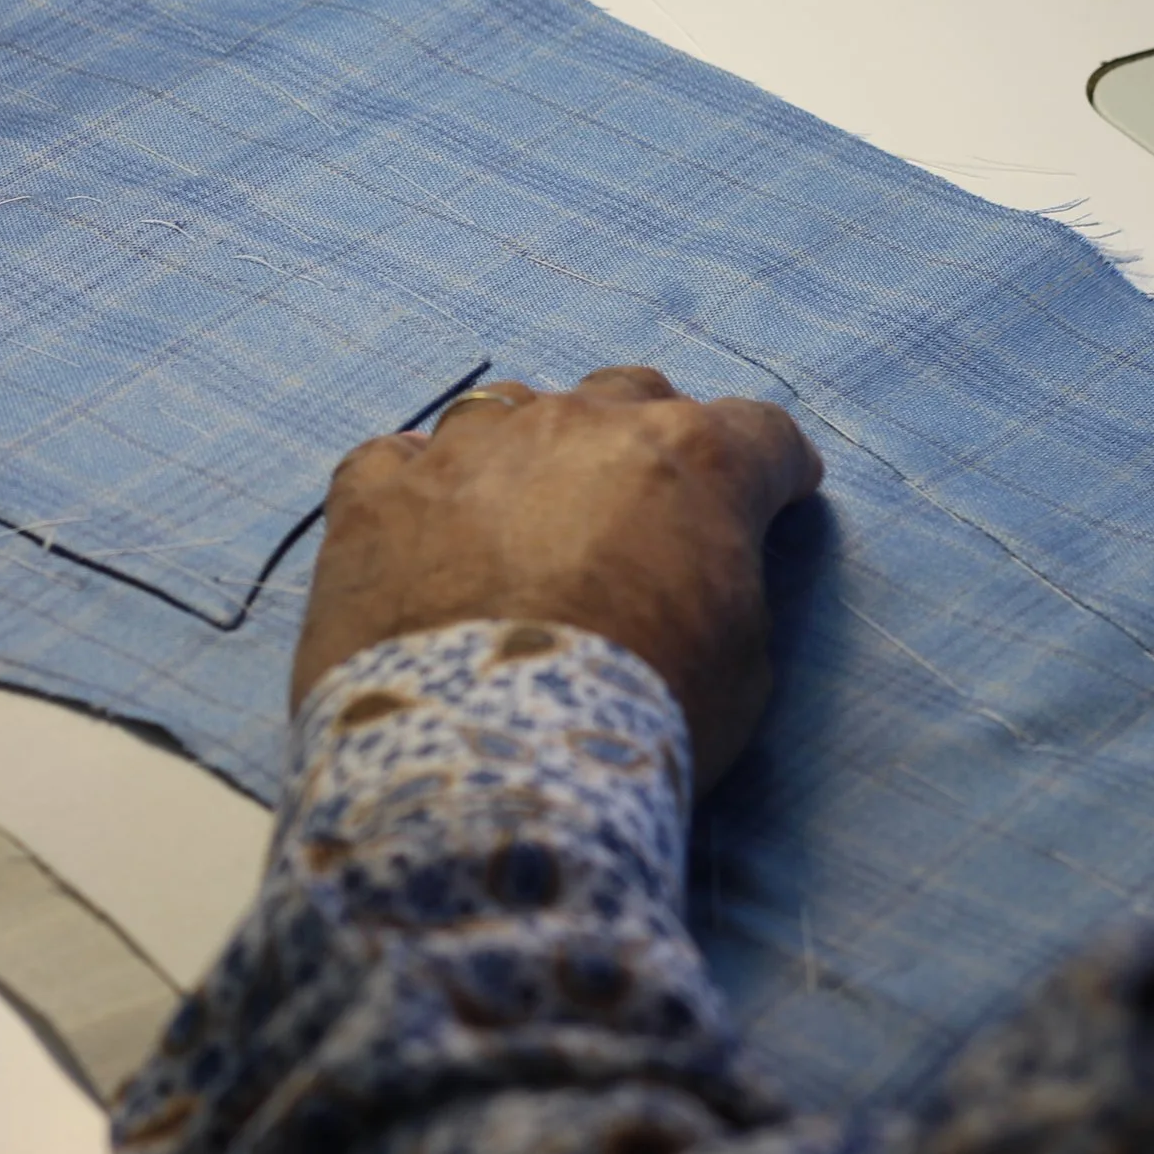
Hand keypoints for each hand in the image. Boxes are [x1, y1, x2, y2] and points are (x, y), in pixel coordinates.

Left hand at [293, 366, 824, 794]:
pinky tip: (421, 525)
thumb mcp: (741, 663)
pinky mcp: (379, 493)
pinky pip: (395, 460)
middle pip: (630, 395)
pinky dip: (416, 488)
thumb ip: (726, 584)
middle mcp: (580, 424)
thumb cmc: (642, 716)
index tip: (774, 498)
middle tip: (641, 507)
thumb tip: (700, 570)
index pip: (758, 433)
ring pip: (511, 410)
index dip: (772, 470)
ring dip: (530, 453)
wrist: (488, 759)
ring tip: (522, 517)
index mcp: (690, 457)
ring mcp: (469, 448)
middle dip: (645, 440)